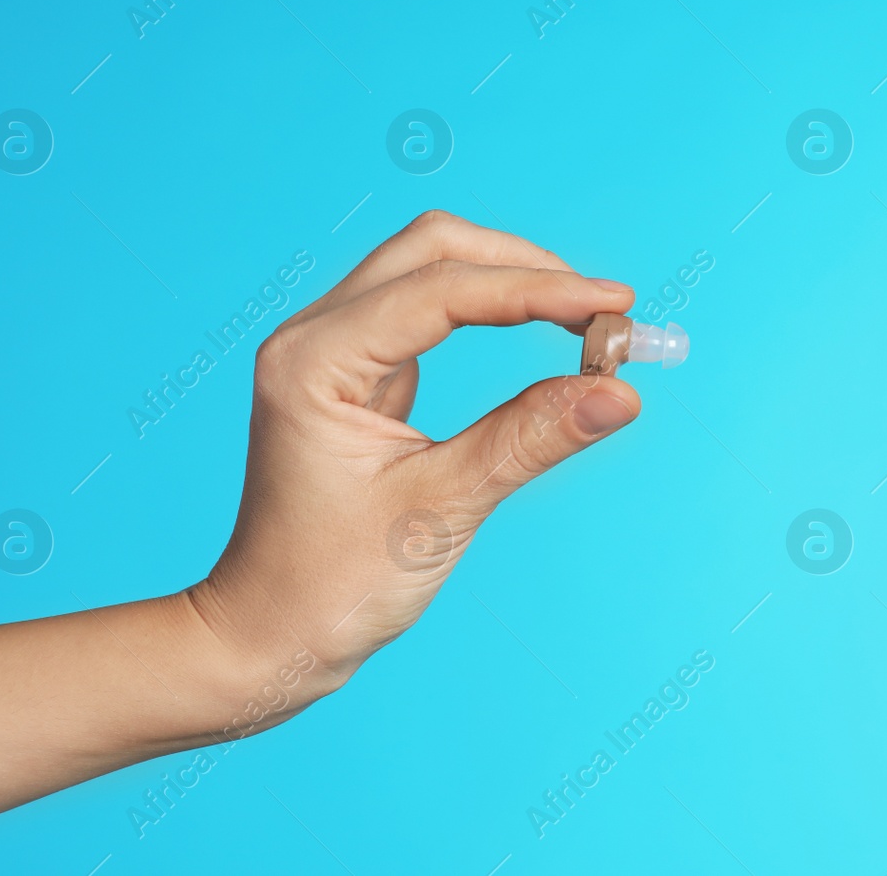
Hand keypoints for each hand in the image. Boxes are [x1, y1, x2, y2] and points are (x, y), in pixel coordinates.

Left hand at [187, 211, 639, 700]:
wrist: (266, 637)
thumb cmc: (331, 588)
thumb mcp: (439, 511)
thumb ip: (527, 439)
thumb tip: (620, 392)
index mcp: (315, 360)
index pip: (442, 290)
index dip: (538, 290)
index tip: (616, 306)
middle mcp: (314, 337)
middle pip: (432, 249)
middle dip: (524, 267)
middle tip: (605, 309)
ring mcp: (331, 350)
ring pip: (430, 270)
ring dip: (509, 281)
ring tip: (584, 319)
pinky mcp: (354, 374)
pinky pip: (427, 313)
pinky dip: (489, 311)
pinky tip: (537, 334)